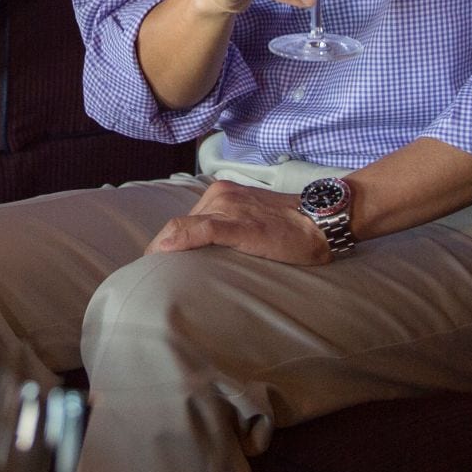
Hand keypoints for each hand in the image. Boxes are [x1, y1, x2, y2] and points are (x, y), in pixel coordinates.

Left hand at [145, 179, 329, 265]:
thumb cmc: (287, 228)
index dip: (165, 245)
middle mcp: (219, 195)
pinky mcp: (239, 223)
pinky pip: (202, 230)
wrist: (319, 222)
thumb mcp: (248, 223)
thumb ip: (223, 230)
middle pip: (177, 226)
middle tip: (153, 278)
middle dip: (164, 251)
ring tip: (155, 277)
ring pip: (184, 228)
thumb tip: (198, 253)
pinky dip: (181, 241)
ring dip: (166, 251)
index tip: (154, 268)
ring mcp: (228, 207)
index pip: (182, 222)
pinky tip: (164, 254)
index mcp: (220, 194)